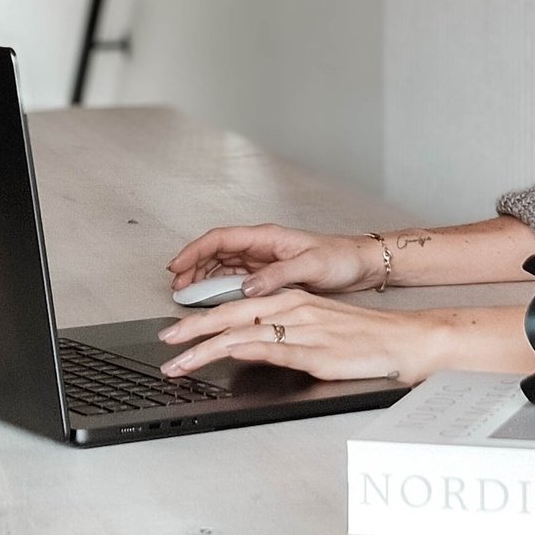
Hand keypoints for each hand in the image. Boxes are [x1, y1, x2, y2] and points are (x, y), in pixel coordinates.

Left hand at [158, 290, 442, 386]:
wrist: (403, 340)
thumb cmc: (365, 338)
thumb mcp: (319, 327)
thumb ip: (285, 333)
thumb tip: (252, 345)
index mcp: (292, 300)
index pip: (237, 308)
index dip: (203, 319)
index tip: (177, 332)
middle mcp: (293, 309)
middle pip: (231, 316)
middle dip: (191, 330)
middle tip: (164, 344)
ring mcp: (302, 329)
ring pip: (241, 334)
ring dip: (204, 349)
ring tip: (179, 363)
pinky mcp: (313, 351)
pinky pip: (269, 349)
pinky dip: (241, 351)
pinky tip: (222, 357)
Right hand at [167, 223, 379, 297]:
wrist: (358, 264)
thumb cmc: (339, 258)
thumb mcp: (309, 265)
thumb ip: (277, 276)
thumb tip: (248, 287)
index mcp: (267, 237)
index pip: (220, 239)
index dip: (195, 251)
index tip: (177, 265)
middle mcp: (261, 246)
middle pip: (215, 251)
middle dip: (192, 266)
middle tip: (176, 286)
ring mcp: (262, 260)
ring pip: (221, 264)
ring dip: (202, 276)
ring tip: (186, 293)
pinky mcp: (267, 274)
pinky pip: (234, 277)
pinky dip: (217, 285)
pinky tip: (210, 297)